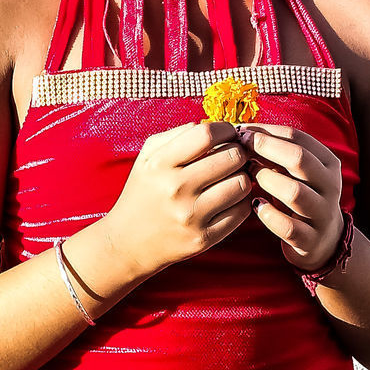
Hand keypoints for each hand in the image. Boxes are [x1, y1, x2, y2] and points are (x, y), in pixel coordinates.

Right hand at [104, 120, 251, 280]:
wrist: (127, 243)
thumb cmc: (143, 192)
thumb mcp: (148, 157)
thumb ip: (176, 134)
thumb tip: (211, 126)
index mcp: (160, 164)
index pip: (206, 134)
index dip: (225, 129)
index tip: (229, 134)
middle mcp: (175, 189)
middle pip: (231, 157)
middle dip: (238, 153)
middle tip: (234, 156)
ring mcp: (190, 216)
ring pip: (241, 184)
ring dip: (242, 177)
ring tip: (232, 178)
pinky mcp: (203, 239)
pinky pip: (241, 212)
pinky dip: (241, 202)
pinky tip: (229, 199)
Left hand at [238, 123, 344, 271]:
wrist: (324, 241)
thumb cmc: (301, 194)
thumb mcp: (297, 171)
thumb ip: (276, 152)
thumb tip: (242, 130)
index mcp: (328, 163)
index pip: (298, 138)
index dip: (267, 131)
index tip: (242, 131)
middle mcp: (330, 186)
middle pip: (299, 159)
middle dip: (266, 149)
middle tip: (242, 147)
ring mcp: (322, 214)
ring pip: (294, 192)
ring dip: (266, 179)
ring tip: (249, 174)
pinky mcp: (310, 240)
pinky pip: (288, 226)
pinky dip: (268, 214)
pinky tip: (255, 204)